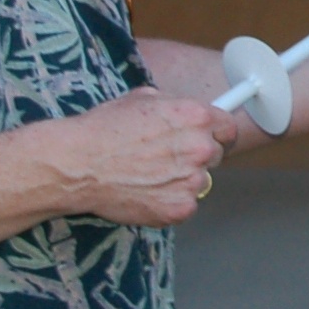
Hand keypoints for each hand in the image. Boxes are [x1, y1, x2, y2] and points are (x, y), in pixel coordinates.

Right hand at [58, 88, 237, 226]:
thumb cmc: (104, 130)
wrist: (79, 164)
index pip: (229, 128)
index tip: (211, 139)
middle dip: (196, 156)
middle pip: (215, 155)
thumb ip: (175, 106)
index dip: (217, 134)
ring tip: (148, 175)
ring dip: (182, 180)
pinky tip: (146, 192)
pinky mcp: (180, 208)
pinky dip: (170, 202)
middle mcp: (200, 147)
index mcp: (196, 116)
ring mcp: (192, 181)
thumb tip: (188, 112)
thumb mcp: (143, 99)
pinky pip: (185, 205)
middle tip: (166, 158)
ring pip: (200, 182)